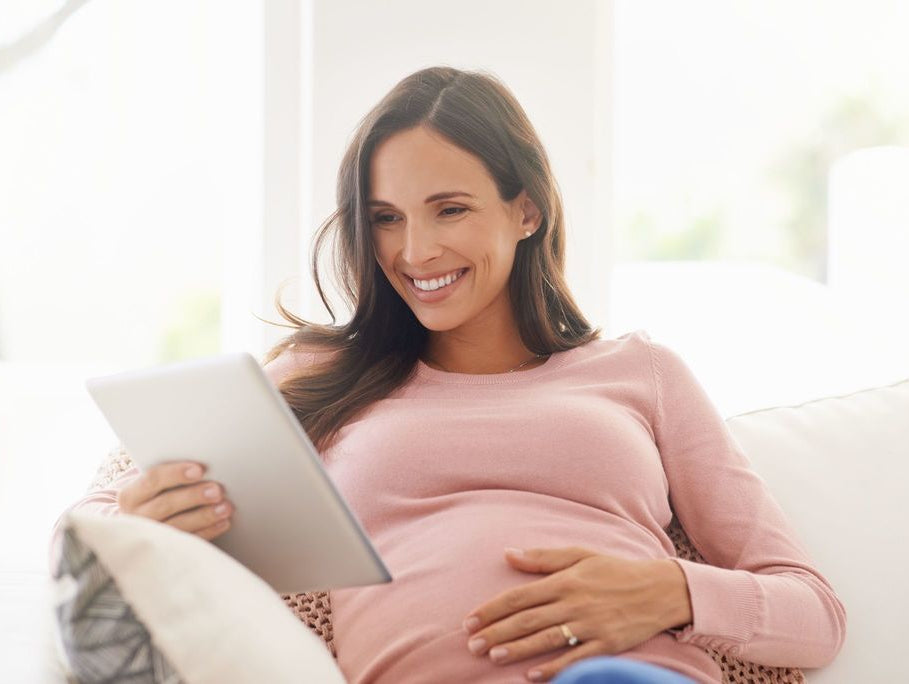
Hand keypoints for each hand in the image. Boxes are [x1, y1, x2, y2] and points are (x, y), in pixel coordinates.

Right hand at [117, 461, 233, 540]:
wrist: (142, 527)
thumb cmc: (156, 497)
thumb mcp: (155, 486)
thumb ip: (171, 477)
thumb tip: (204, 468)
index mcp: (131, 495)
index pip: (152, 479)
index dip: (176, 473)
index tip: (200, 470)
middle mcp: (137, 517)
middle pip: (166, 504)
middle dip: (194, 496)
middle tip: (217, 490)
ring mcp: (150, 536)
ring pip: (177, 526)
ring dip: (204, 516)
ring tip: (226, 508)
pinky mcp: (165, 551)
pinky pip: (188, 541)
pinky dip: (208, 531)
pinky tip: (223, 522)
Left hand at [462, 546, 691, 681]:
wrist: (660, 589)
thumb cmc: (615, 570)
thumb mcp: (580, 555)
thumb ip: (543, 558)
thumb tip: (508, 554)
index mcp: (564, 580)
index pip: (519, 596)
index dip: (492, 609)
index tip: (469, 619)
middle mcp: (574, 602)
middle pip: (527, 620)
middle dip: (496, 632)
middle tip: (471, 644)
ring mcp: (590, 625)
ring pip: (545, 639)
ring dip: (516, 650)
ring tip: (492, 656)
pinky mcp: (606, 645)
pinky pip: (575, 659)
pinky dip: (552, 668)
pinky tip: (531, 676)